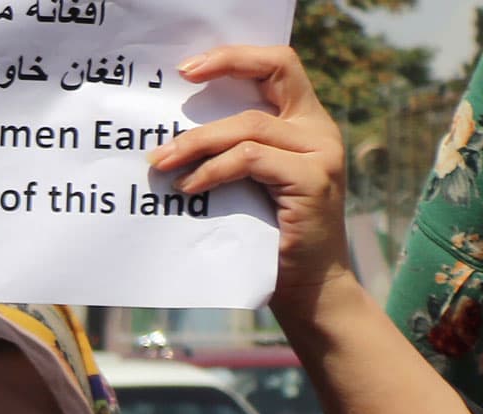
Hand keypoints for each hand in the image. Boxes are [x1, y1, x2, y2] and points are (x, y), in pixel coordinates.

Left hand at [148, 47, 349, 319]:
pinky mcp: (312, 180)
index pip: (278, 65)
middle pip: (273, 73)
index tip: (188, 67)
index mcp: (304, 123)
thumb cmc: (266, 237)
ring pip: (249, 126)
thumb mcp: (247, 184)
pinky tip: (189, 189)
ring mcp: (320, 153)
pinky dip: (213, 171)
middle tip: (174, 88)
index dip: (236, 57)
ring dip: (196, 143)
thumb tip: (168, 138)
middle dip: (221, 70)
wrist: (306, 287)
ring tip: (161, 164)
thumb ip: (229, 153)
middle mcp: (319, 130)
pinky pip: (251, 160)